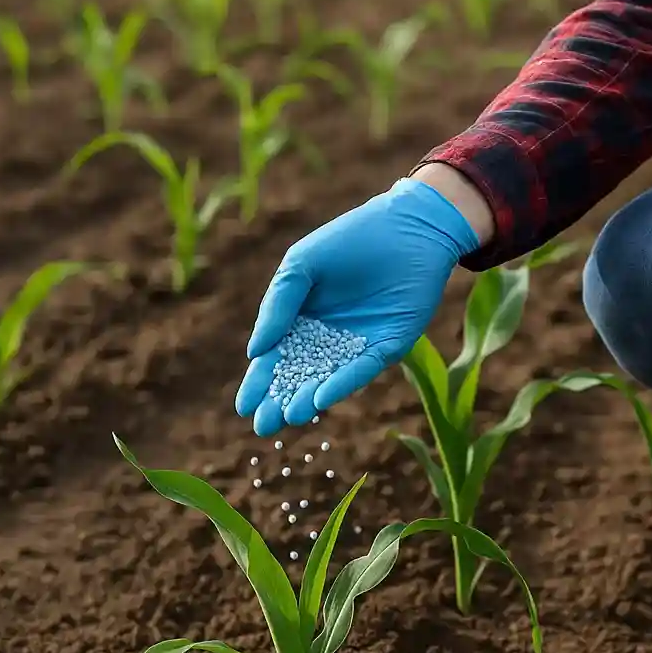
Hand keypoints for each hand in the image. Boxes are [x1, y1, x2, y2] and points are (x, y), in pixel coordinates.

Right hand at [236, 178, 479, 435]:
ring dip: (308, 397)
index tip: (244, 408)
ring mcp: (360, 344)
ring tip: (290, 416)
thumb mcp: (301, 267)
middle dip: (280, 401)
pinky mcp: (390, 345)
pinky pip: (363, 368)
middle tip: (263, 426)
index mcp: (303, 319)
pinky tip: (322, 398)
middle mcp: (331, 338)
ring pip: (329, 378)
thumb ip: (277, 307)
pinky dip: (342, 383)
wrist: (408, 226)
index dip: (260, 383)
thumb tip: (255, 352)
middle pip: (300, 376)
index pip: (276, 358)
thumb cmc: (350, 240)